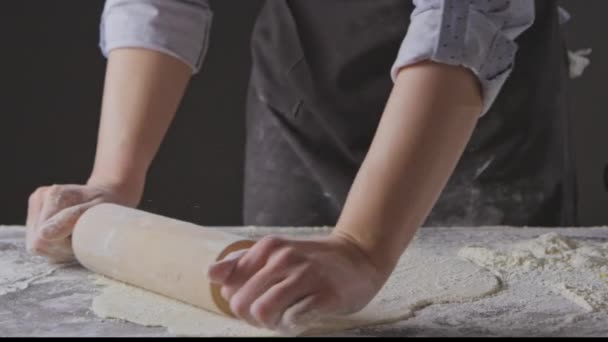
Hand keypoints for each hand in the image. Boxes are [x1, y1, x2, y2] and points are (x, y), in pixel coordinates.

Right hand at [26, 182, 140, 262]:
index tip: (83, 239)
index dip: (64, 246)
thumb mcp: (97, 209)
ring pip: (37, 246)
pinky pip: (39, 246)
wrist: (107, 195)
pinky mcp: (35, 219)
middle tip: (82, 241)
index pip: (44, 237)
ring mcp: (36, 209)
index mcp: (54, 195)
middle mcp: (40, 199)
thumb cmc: (106, 203)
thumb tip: (44, 234)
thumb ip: (73, 218)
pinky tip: (68, 240)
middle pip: (37, 243)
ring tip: (76, 239)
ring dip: (58, 250)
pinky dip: (55, 248)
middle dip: (61, 249)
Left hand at [207, 233, 388, 334]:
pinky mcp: (324, 294)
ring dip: (272, 323)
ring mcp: (304, 275)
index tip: (262, 299)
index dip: (241, 303)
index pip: (229, 288)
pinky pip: (292, 320)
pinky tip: (303, 316)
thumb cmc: (312, 261)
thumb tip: (211, 274)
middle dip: (254, 317)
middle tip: (276, 312)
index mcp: (268, 247)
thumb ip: (241, 263)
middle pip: (241, 304)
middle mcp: (283, 258)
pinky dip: (292, 325)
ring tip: (287, 317)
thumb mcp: (275, 253)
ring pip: (262, 312)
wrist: (358, 257)